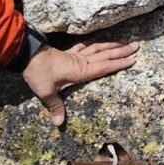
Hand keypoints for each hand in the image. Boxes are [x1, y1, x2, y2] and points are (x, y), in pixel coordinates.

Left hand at [23, 38, 138, 125]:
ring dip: (112, 45)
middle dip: (121, 51)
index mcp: (80, 71)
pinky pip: (86, 46)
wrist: (27, 55)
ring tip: (124, 43)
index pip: (104, 67)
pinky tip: (99, 42)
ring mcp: (75, 55)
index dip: (119, 64)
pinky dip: (95, 43)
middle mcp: (81, 61)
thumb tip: (58, 123)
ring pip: (98, 48)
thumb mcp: (46, 92)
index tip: (133, 60)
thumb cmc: (38, 73)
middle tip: (136, 46)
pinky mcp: (68, 52)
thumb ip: (55, 107)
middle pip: (105, 55)